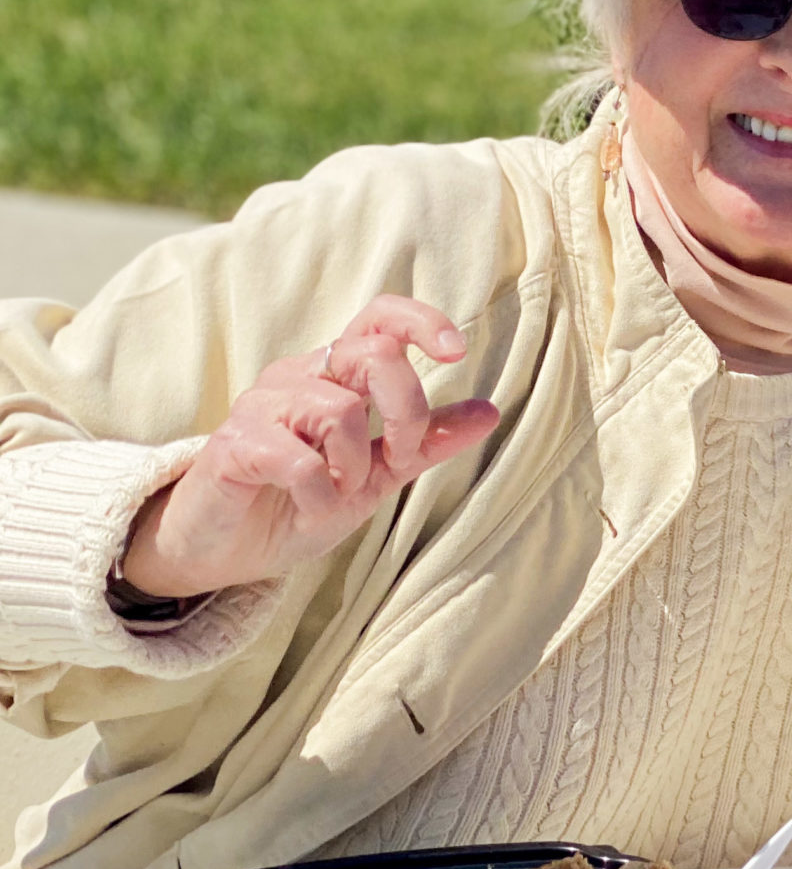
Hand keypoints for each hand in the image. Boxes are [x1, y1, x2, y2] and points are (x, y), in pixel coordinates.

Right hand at [119, 296, 500, 600]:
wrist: (226, 550)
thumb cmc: (297, 502)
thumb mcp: (377, 474)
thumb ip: (426, 441)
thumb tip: (488, 412)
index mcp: (335, 374)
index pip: (378, 318)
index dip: (421, 323)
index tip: (456, 353)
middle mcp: (298, 376)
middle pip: (373, 355)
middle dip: (406, 414)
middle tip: (398, 459)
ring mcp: (261, 405)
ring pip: (342, 413)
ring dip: (354, 468)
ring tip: (332, 493)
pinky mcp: (234, 443)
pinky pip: (301, 460)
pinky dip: (318, 495)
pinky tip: (306, 506)